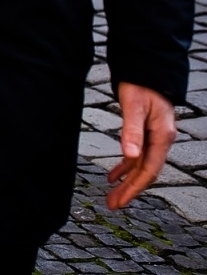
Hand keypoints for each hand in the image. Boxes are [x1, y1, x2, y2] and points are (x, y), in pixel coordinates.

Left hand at [106, 82, 177, 209]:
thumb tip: (130, 157)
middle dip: (130, 190)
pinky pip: (137, 156)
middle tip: (113, 205)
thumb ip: (131, 131)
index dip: (135, 188)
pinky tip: (113, 176)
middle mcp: (161, 140)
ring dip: (126, 181)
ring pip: (140, 165)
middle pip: (145, 171)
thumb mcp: (133, 107)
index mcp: (162, 137)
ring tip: (112, 196)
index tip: (121, 202)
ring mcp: (154, 137)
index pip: (149, 170)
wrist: (146, 69)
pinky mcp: (146, 132)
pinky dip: (125, 167)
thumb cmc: (140, 85)